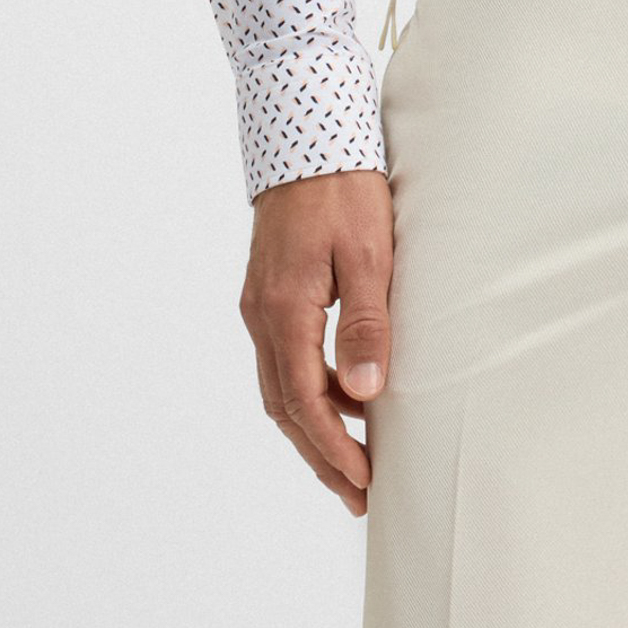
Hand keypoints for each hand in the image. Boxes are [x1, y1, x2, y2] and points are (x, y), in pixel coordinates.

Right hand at [240, 166, 394, 515]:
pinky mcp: (268, 293)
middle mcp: (261, 316)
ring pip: (280, 387)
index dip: (334, 448)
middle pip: (285, 407)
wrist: (306, 134)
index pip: (305, 403)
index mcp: (283, 310)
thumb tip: (365, 392)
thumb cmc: (342, 188)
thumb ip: (364, 323)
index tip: (364, 481)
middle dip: (320, 455)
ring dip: (313, 427)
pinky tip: (342, 396)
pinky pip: (283, 359)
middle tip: (357, 493)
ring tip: (353, 460)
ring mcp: (260, 305)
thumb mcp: (367, 253)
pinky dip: (309, 390)